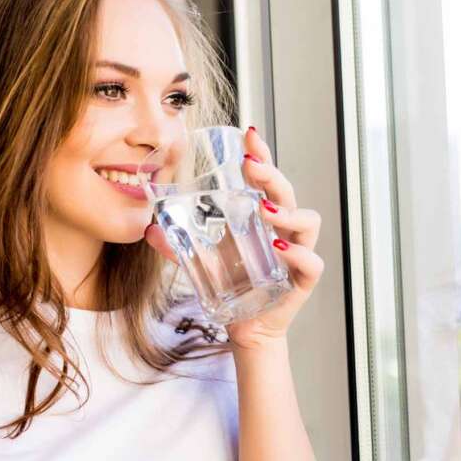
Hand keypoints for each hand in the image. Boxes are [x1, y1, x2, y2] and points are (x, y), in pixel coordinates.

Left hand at [143, 126, 323, 351]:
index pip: (267, 179)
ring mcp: (297, 254)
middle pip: (287, 193)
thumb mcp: (203, 260)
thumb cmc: (233, 285)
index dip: (262, 155)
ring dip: (288, 212)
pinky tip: (280, 247)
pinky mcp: (301, 281)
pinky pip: (312, 263)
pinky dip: (300, 254)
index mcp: (263, 218)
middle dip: (272, 175)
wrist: (245, 327)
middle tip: (252, 166)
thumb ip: (178, 245)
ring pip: (308, 222)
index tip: (249, 134)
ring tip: (265, 209)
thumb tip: (149, 229)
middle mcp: (285, 230)